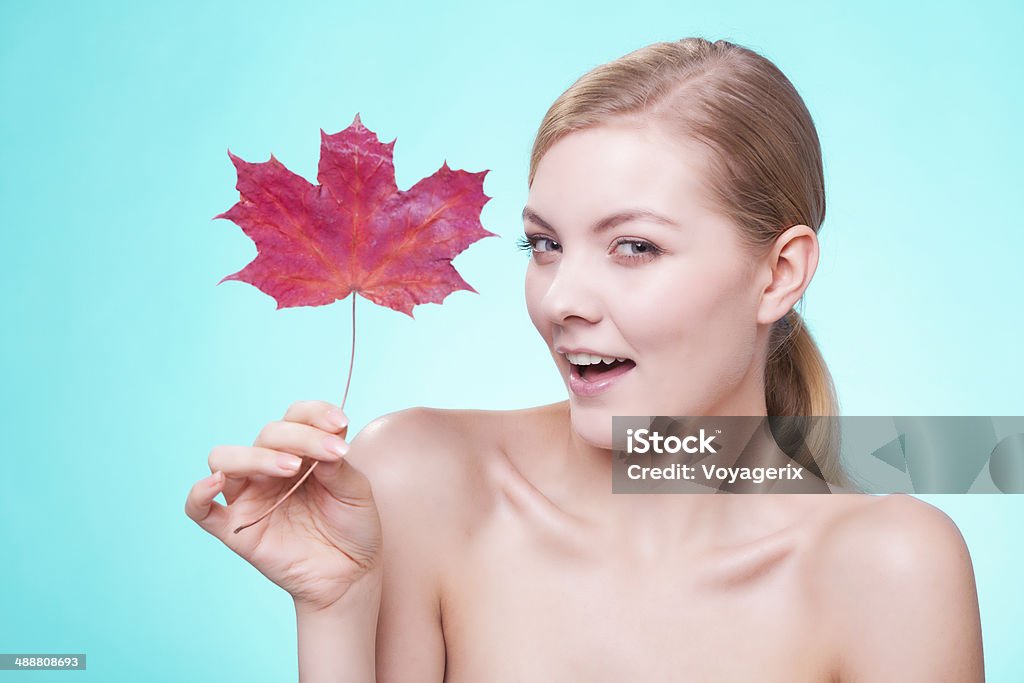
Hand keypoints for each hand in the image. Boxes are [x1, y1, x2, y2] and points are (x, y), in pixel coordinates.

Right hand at [185, 400, 381, 611]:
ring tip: (292, 468)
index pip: (296, 417)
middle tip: (329, 454)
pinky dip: (199, 493)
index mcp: (301, 452)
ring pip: (226, 459)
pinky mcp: (234, 528)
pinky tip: (216, 483)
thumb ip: (338, 467)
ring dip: (257, 456)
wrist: (350, 576)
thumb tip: (323, 443)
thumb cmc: (353, 528)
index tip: (340, 423)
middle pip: (267, 434)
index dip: (315, 413)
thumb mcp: (356, 493)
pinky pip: (200, 508)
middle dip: (299, 437)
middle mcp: (270, 468)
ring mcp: (250, 496)